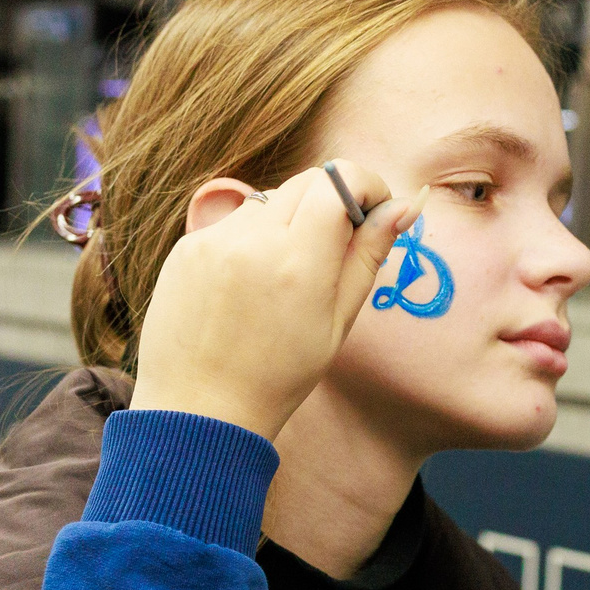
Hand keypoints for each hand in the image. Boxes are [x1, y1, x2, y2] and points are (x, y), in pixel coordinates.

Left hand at [130, 162, 424, 441]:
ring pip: (269, 200)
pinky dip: (252, 240)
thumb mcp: (338, 321)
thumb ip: (368, 256)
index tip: (374, 209)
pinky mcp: (186, 247)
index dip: (366, 185)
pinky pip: (233, 223)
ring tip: (287, 277)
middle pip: (306, 182)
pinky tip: (249, 288)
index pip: (339, 179)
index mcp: (299, 262)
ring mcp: (213, 240)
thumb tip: (404, 207)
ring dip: (290, 220)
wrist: (199, 409)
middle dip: (332, 200)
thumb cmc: (279, 376)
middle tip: (338, 244)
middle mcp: (252, 240)